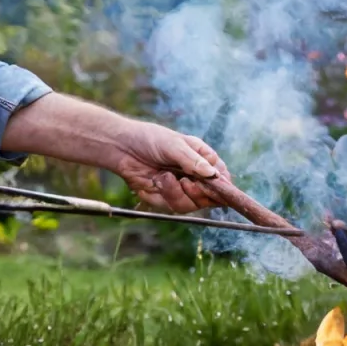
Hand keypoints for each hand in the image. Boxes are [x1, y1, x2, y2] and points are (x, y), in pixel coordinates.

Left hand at [110, 123, 233, 213]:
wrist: (122, 148)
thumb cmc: (150, 139)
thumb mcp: (174, 145)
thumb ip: (193, 161)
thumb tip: (212, 174)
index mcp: (203, 161)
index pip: (223, 179)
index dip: (223, 187)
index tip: (215, 187)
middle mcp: (196, 177)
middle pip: (210, 198)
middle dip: (197, 192)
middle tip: (186, 182)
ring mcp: (182, 190)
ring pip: (190, 205)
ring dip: (176, 193)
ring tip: (163, 177)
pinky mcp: (166, 199)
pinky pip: (171, 206)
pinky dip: (161, 195)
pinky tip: (153, 182)